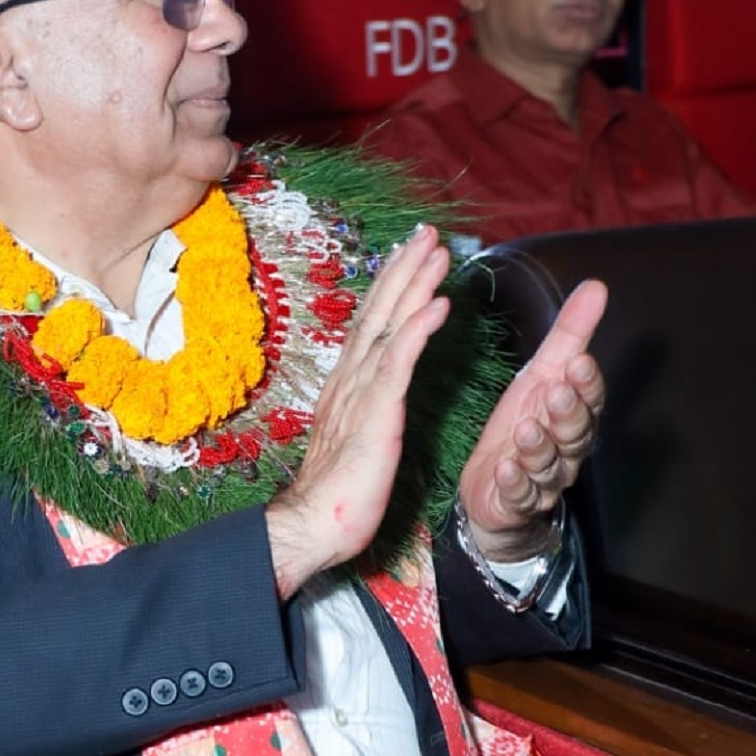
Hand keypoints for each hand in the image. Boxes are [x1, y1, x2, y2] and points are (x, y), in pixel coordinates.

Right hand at [266, 226, 450, 596]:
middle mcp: (351, 376)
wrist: (316, 522)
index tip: (409, 253)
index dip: (391, 285)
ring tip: (437, 251)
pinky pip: (400, 361)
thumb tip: (376, 390)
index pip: (372, 322)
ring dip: (414, 284)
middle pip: (379, 310)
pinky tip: (439, 304)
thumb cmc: (339, 491)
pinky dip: (419, 328)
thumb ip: (364, 407)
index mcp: (348, 382)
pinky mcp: (376, 411)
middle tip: (427, 233)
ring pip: (390, 324)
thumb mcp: (355, 437)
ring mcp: (362, 390)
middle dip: (404, 268)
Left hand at [456, 280, 605, 561]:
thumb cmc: (526, 421)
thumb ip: (570, 333)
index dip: (586, 384)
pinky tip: (504, 469)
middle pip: (574, 434)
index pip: (589, 398)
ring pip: (547, 466)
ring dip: (537, 448)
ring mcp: (542, 479)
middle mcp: (565, 449)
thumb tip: (596, 286)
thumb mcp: (542, 373)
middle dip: (567, 414)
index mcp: (573, 414)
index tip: (579, 363)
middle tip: (555, 392)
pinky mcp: (514, 502)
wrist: (497, 486)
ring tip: (525, 430)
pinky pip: (518, 496)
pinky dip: (513, 484)